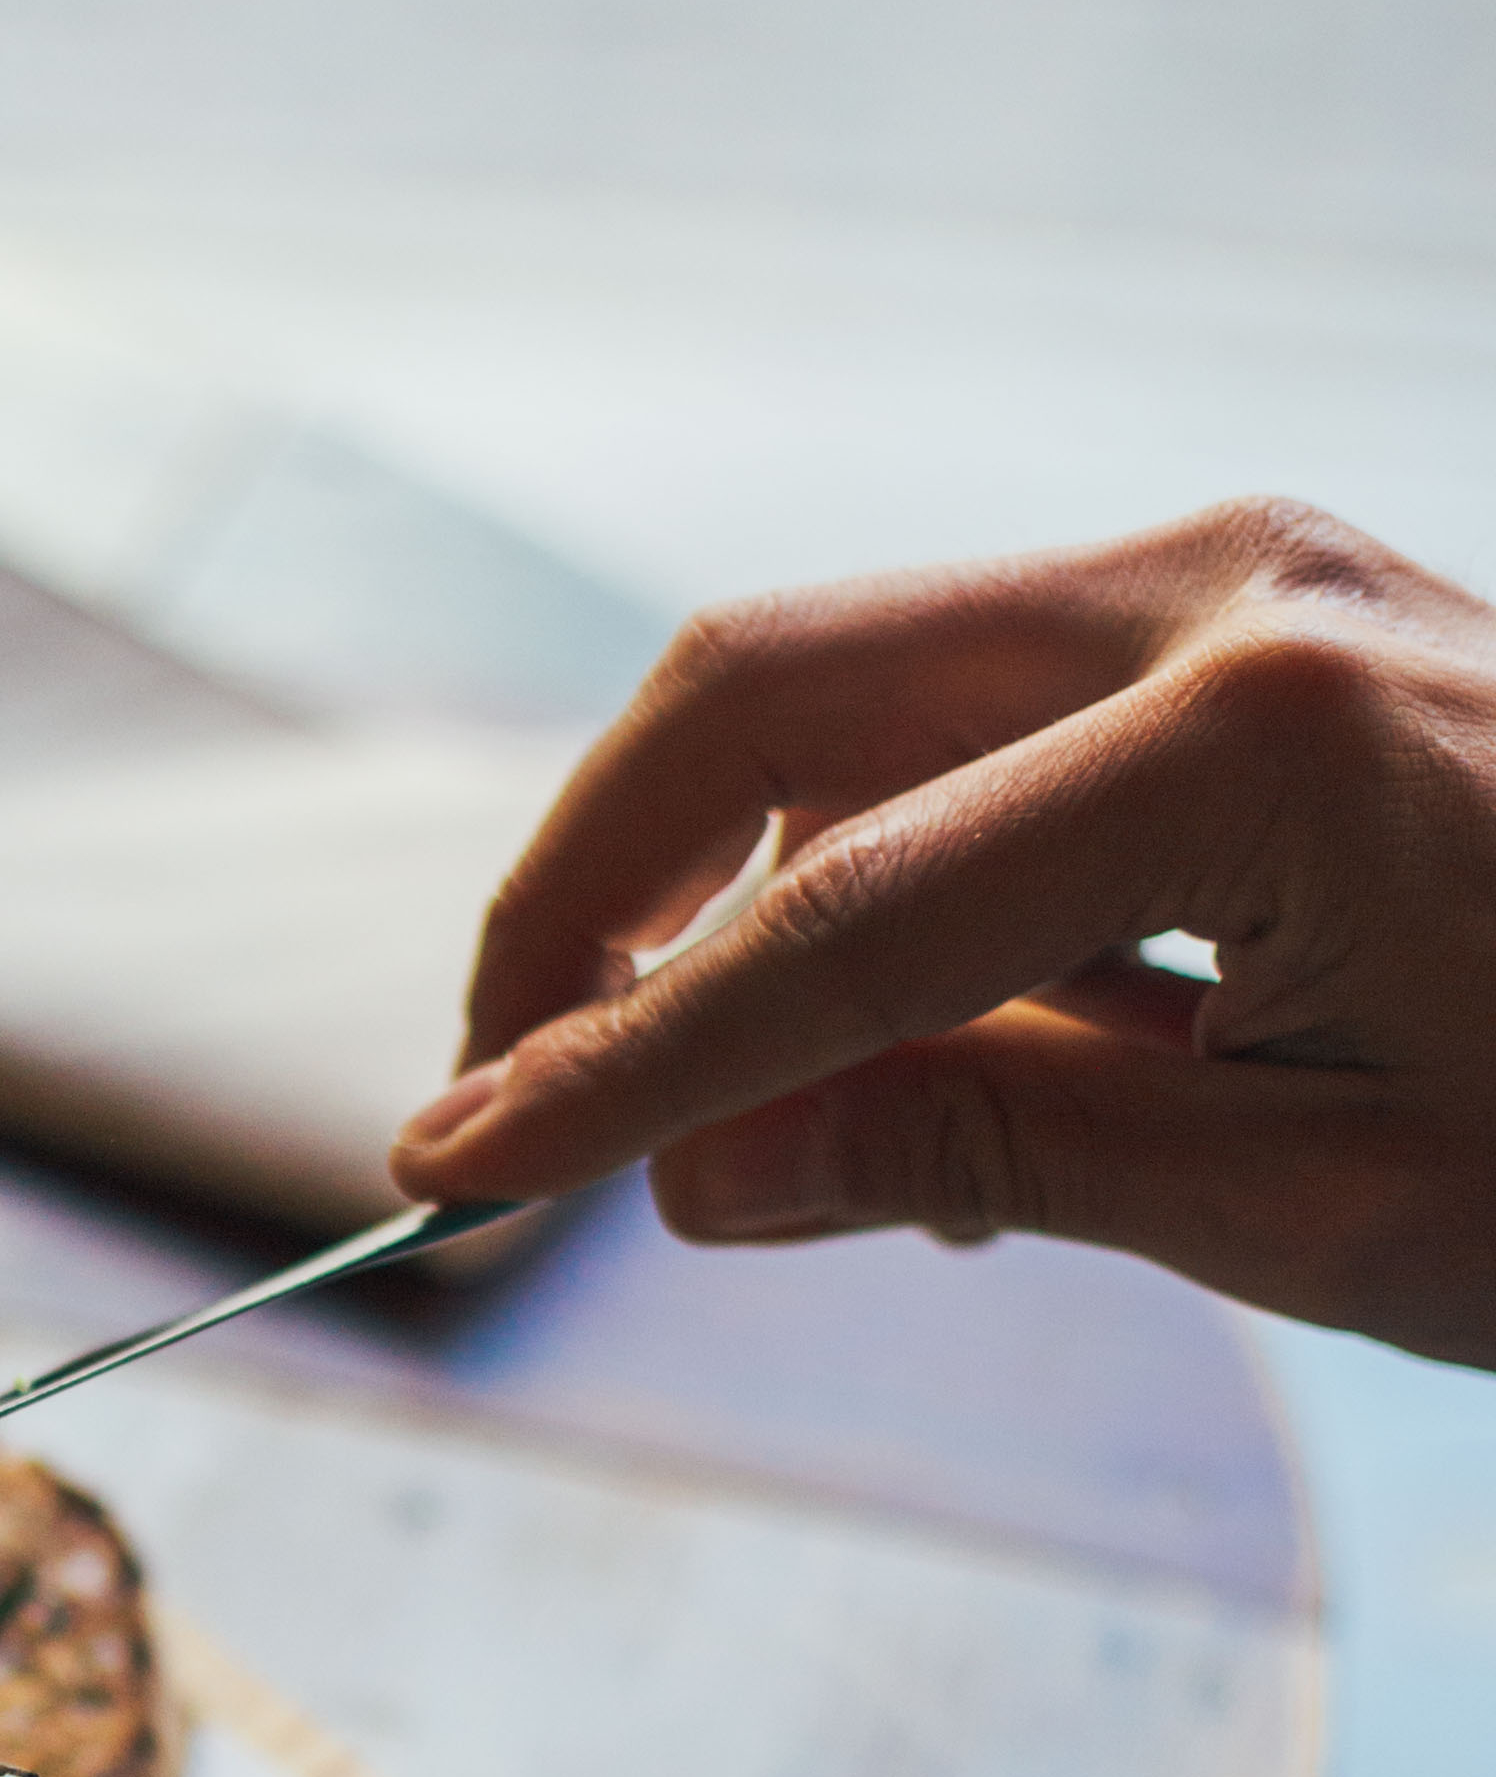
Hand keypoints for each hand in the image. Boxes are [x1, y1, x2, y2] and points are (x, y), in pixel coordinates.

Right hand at [386, 498, 1495, 1365]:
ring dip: (726, 882)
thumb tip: (700, 1177)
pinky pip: (966, 705)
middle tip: (504, 1097)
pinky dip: (872, 860)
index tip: (449, 1168)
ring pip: (843, 682)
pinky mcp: (1249, 598)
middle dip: (592, 896)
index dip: (615, 1070)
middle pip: (768, 694)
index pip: (829, 927)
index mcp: (1256, 745)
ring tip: (738, 1119)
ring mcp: (1241, 564)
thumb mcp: (1328, 1212)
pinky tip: (920, 1042)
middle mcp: (1228, 586)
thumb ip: (994, 1156)